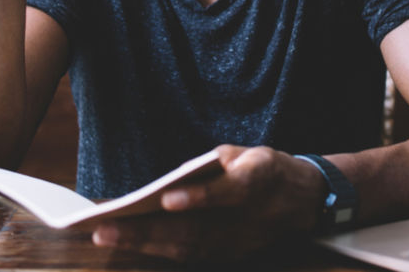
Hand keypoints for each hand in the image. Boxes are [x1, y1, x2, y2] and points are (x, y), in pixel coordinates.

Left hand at [90, 145, 328, 260]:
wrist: (302, 200)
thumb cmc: (265, 169)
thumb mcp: (247, 153)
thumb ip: (215, 165)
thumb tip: (174, 183)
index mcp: (259, 180)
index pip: (229, 191)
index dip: (200, 197)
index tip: (167, 199)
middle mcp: (249, 217)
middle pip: (197, 228)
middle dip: (149, 230)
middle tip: (107, 228)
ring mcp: (239, 242)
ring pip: (189, 247)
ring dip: (145, 245)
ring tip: (107, 235)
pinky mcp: (230, 255)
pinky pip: (190, 254)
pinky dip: (158, 250)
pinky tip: (129, 242)